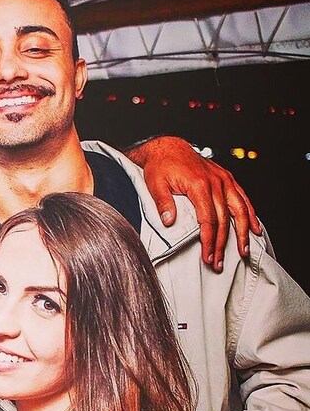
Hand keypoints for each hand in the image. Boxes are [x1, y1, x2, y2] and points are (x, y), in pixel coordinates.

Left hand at [128, 136, 261, 271]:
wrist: (168, 147)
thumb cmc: (161, 166)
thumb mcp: (155, 184)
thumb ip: (163, 203)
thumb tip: (168, 222)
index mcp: (199, 185)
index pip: (208, 220)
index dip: (209, 240)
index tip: (207, 257)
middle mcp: (216, 182)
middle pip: (224, 219)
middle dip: (222, 244)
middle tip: (218, 263)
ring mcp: (224, 180)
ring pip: (240, 209)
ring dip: (243, 232)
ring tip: (244, 251)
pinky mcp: (226, 178)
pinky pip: (242, 197)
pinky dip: (250, 213)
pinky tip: (254, 228)